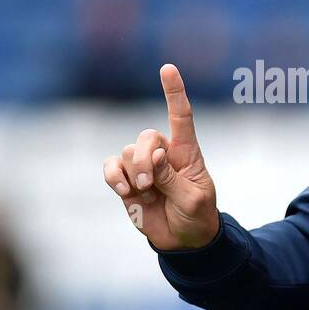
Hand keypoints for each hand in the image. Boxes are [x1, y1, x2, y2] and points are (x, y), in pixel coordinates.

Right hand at [103, 64, 219, 249]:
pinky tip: (123, 190)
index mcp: (187, 152)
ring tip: (146, 193)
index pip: (181, 116)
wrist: (184, 240)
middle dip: (144, 159)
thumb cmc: (196, 215)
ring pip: (127, 152)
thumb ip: (172, 179)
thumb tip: (154, 157)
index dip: (174, 92)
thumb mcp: (193, 200)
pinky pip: (111, 166)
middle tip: (152, 185)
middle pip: (146, 136)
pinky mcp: (126, 180)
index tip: (167, 68)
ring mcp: (143, 166)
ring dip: (134, 174)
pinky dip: (113, 176)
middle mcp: (163, 153)